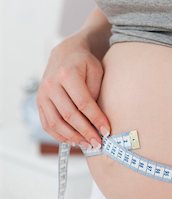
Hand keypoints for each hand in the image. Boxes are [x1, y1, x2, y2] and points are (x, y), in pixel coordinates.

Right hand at [36, 34, 110, 148]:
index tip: (106, 130)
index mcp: (67, 74)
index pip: (83, 103)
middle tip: (98, 142)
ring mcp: (42, 94)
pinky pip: (47, 124)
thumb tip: (97, 120)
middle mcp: (51, 84)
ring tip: (87, 144)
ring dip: (73, 137)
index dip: (96, 119)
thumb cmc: (84, 63)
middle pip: (69, 115)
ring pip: (56, 123)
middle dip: (85, 132)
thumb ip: (96, 93)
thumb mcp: (96, 71)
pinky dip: (60, 136)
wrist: (65, 53)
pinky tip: (73, 141)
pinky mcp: (39, 102)